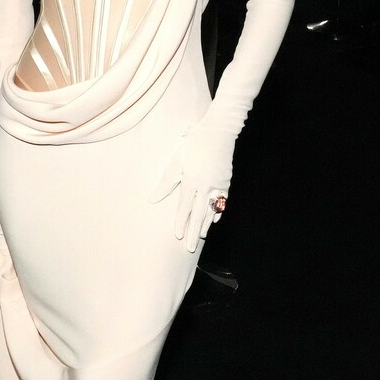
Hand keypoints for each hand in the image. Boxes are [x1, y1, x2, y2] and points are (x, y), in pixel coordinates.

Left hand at [150, 121, 235, 252]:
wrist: (219, 130)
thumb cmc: (193, 143)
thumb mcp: (176, 161)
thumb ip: (166, 182)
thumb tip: (153, 199)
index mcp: (191, 181)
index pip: (184, 208)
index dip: (181, 223)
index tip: (178, 236)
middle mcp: (206, 186)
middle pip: (198, 214)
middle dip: (194, 233)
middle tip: (190, 249)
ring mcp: (218, 185)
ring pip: (211, 210)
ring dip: (205, 225)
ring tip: (201, 237)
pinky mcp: (226, 181)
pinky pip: (222, 202)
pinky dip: (217, 212)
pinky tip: (215, 220)